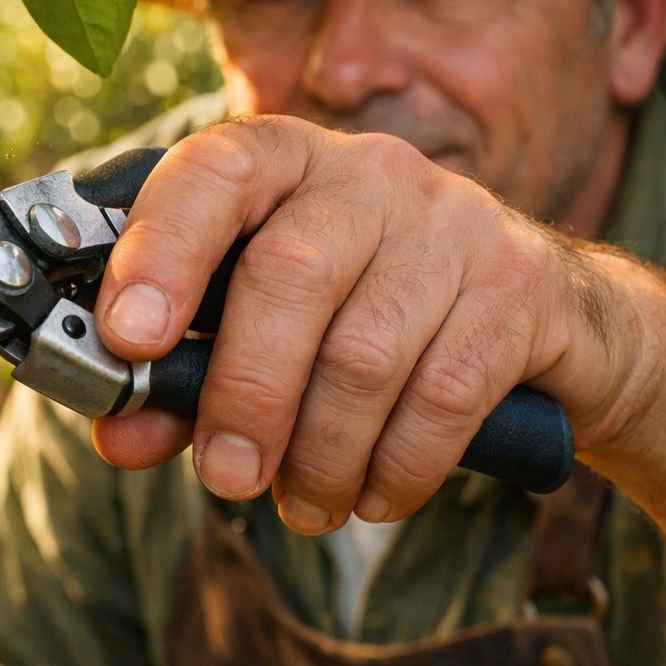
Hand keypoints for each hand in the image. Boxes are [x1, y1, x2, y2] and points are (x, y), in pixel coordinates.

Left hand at [90, 116, 635, 533]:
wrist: (547, 320)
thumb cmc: (363, 318)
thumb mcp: (264, 330)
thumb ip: (183, 375)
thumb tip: (118, 434)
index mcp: (284, 161)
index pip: (214, 171)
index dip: (160, 251)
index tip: (127, 338)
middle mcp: (369, 172)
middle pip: (289, 272)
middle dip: (246, 392)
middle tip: (228, 475)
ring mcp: (454, 220)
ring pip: (365, 350)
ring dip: (321, 452)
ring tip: (302, 504)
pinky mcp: (520, 285)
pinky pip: (445, 392)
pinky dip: (396, 465)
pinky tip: (371, 497)